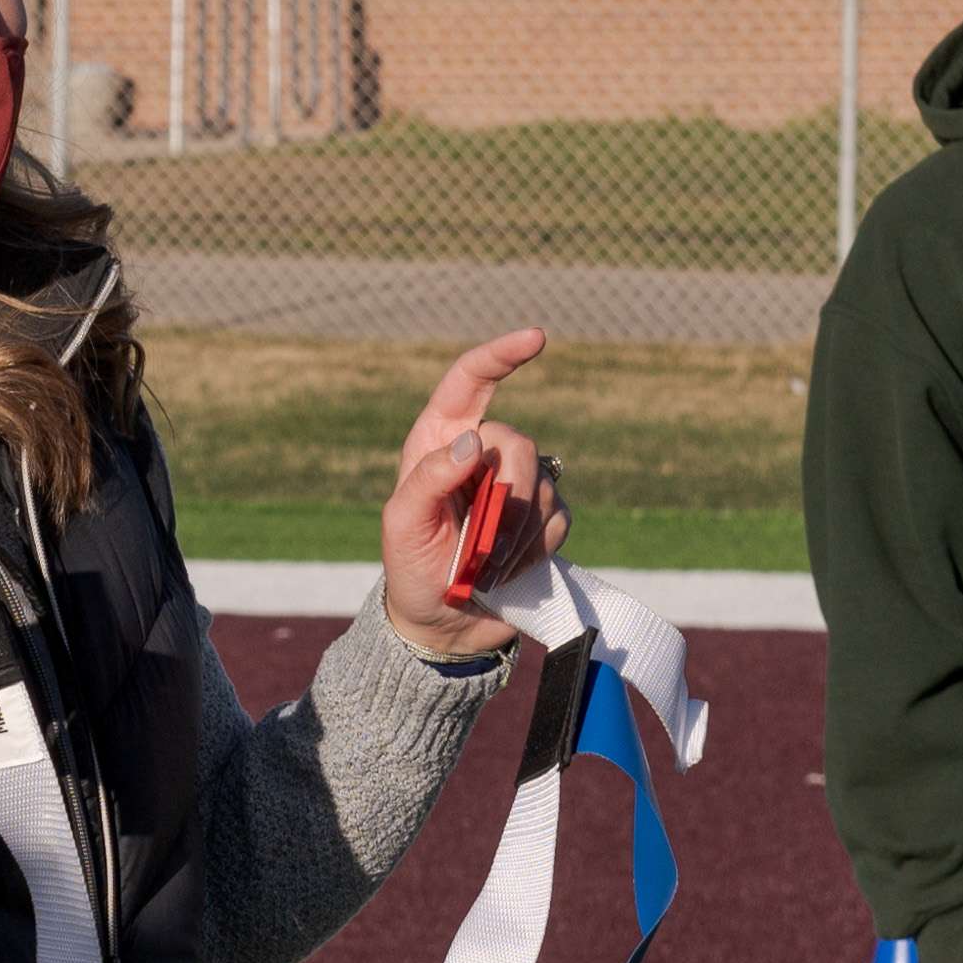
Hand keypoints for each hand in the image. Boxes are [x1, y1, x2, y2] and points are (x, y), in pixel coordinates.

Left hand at [378, 329, 563, 662]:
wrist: (442, 624)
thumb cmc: (411, 567)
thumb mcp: (402, 525)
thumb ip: (428, 479)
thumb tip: (474, 441)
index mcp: (438, 440)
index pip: (470, 381)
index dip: (502, 354)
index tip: (536, 339)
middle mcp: (481, 454)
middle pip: (517, 443)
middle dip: (504, 493)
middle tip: (479, 539)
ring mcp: (517, 485)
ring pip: (542, 484)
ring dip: (514, 532)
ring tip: (482, 564)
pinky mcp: (543, 520)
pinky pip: (559, 518)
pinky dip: (534, 548)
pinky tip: (507, 568)